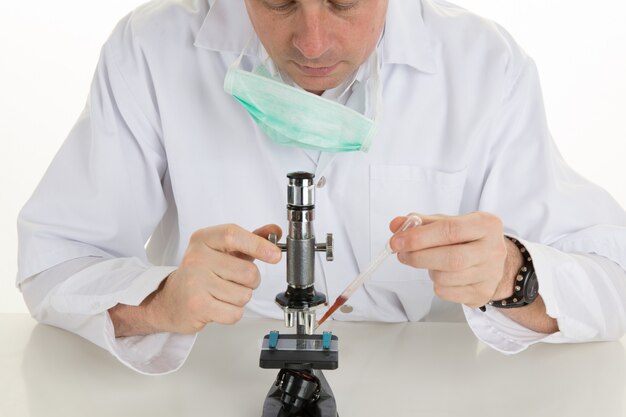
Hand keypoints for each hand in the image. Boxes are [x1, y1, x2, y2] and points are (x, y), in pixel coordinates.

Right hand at [147, 224, 282, 333]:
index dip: (259, 244)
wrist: (172, 299)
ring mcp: (196, 282)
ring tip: (223, 293)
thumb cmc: (202, 272)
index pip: (234, 235)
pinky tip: (219, 305)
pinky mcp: (198, 306)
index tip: (275, 255)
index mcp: (204, 239)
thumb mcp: (224, 250)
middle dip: (251, 281)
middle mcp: (197, 258)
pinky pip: (235, 313)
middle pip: (248, 272)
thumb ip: (251, 239)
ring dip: (241, 298)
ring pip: (244, 295)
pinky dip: (233, 313)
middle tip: (234, 280)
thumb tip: (274, 232)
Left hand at [388, 212, 512, 308]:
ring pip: (445, 278)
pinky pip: (447, 292)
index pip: (450, 230)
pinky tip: (442, 275)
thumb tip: (395, 225)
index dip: (419, 237)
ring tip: (431, 263)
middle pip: (450, 258)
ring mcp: (490, 274)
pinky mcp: (483, 293)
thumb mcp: (448, 223)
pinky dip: (436, 284)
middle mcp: (493, 249)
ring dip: (428, 270)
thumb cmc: (466, 238)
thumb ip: (421, 222)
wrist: (494, 260)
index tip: (396, 241)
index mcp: (485, 224)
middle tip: (402, 254)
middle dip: (418, 257)